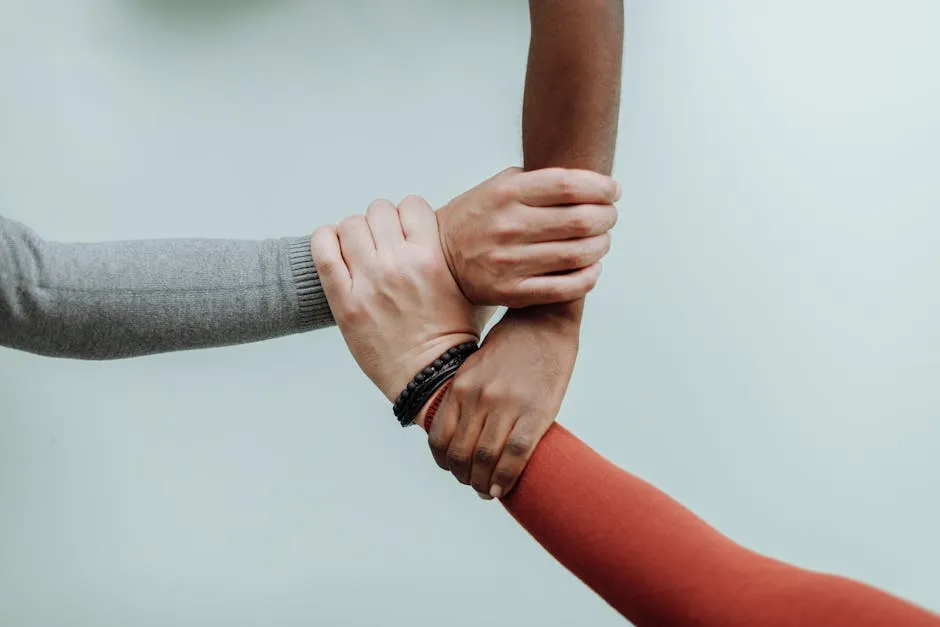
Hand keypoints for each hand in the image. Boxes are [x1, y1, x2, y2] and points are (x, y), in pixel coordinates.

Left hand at [311, 196, 482, 400]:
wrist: (429, 376)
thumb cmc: (451, 334)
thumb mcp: (467, 285)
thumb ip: (451, 253)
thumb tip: (438, 228)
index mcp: (431, 256)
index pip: (412, 204)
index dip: (408, 215)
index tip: (407, 230)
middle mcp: (398, 264)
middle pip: (379, 211)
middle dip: (381, 224)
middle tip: (383, 244)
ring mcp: (368, 282)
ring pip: (350, 225)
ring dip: (354, 233)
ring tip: (359, 250)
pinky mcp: (344, 302)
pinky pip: (323, 252)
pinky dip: (324, 241)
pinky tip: (333, 247)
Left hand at [427, 305, 579, 498]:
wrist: (545, 320)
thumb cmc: (512, 345)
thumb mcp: (476, 367)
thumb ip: (467, 396)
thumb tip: (463, 431)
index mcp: (460, 387)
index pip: (439, 439)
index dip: (444, 462)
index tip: (454, 470)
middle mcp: (477, 398)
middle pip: (460, 454)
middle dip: (464, 477)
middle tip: (474, 485)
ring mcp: (505, 406)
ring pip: (485, 459)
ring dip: (483, 484)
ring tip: (488, 490)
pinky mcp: (535, 412)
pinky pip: (515, 455)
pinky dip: (506, 478)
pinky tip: (503, 488)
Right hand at [437, 167, 619, 307]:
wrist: (441, 261)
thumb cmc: (478, 219)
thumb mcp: (497, 187)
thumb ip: (538, 181)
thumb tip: (589, 181)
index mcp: (507, 194)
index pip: (569, 185)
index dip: (601, 187)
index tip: (613, 191)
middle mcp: (508, 226)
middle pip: (581, 220)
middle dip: (607, 217)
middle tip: (609, 216)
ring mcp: (510, 262)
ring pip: (579, 254)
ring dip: (601, 246)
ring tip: (601, 241)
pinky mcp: (512, 292)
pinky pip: (566, 287)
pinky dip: (589, 276)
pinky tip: (591, 267)